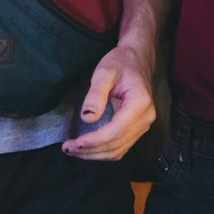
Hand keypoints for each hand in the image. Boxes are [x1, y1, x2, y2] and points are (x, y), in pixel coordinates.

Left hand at [63, 41, 156, 161]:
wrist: (137, 59)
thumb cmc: (120, 63)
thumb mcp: (104, 72)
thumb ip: (96, 94)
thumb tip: (87, 118)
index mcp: (140, 103)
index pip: (116, 131)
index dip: (94, 141)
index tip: (74, 143)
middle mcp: (146, 118)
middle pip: (117, 145)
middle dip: (91, 150)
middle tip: (67, 148)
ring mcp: (144, 125)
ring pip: (119, 151)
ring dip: (95, 154)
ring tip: (73, 150)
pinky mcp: (138, 129)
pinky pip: (121, 147)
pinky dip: (102, 152)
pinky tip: (87, 148)